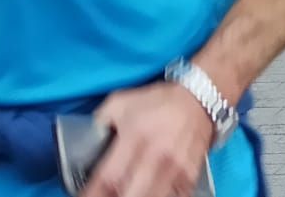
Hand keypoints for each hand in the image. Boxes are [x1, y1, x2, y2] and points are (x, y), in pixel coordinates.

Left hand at [81, 81, 214, 196]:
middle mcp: (156, 155)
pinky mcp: (189, 175)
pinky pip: (173, 196)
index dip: (92, 194)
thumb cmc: (158, 101)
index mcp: (135, 137)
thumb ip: (99, 123)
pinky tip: (148, 192)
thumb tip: (83, 143)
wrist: (201, 97)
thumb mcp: (121, 102)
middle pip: (129, 194)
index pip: (108, 178)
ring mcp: (175, 168)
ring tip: (125, 193)